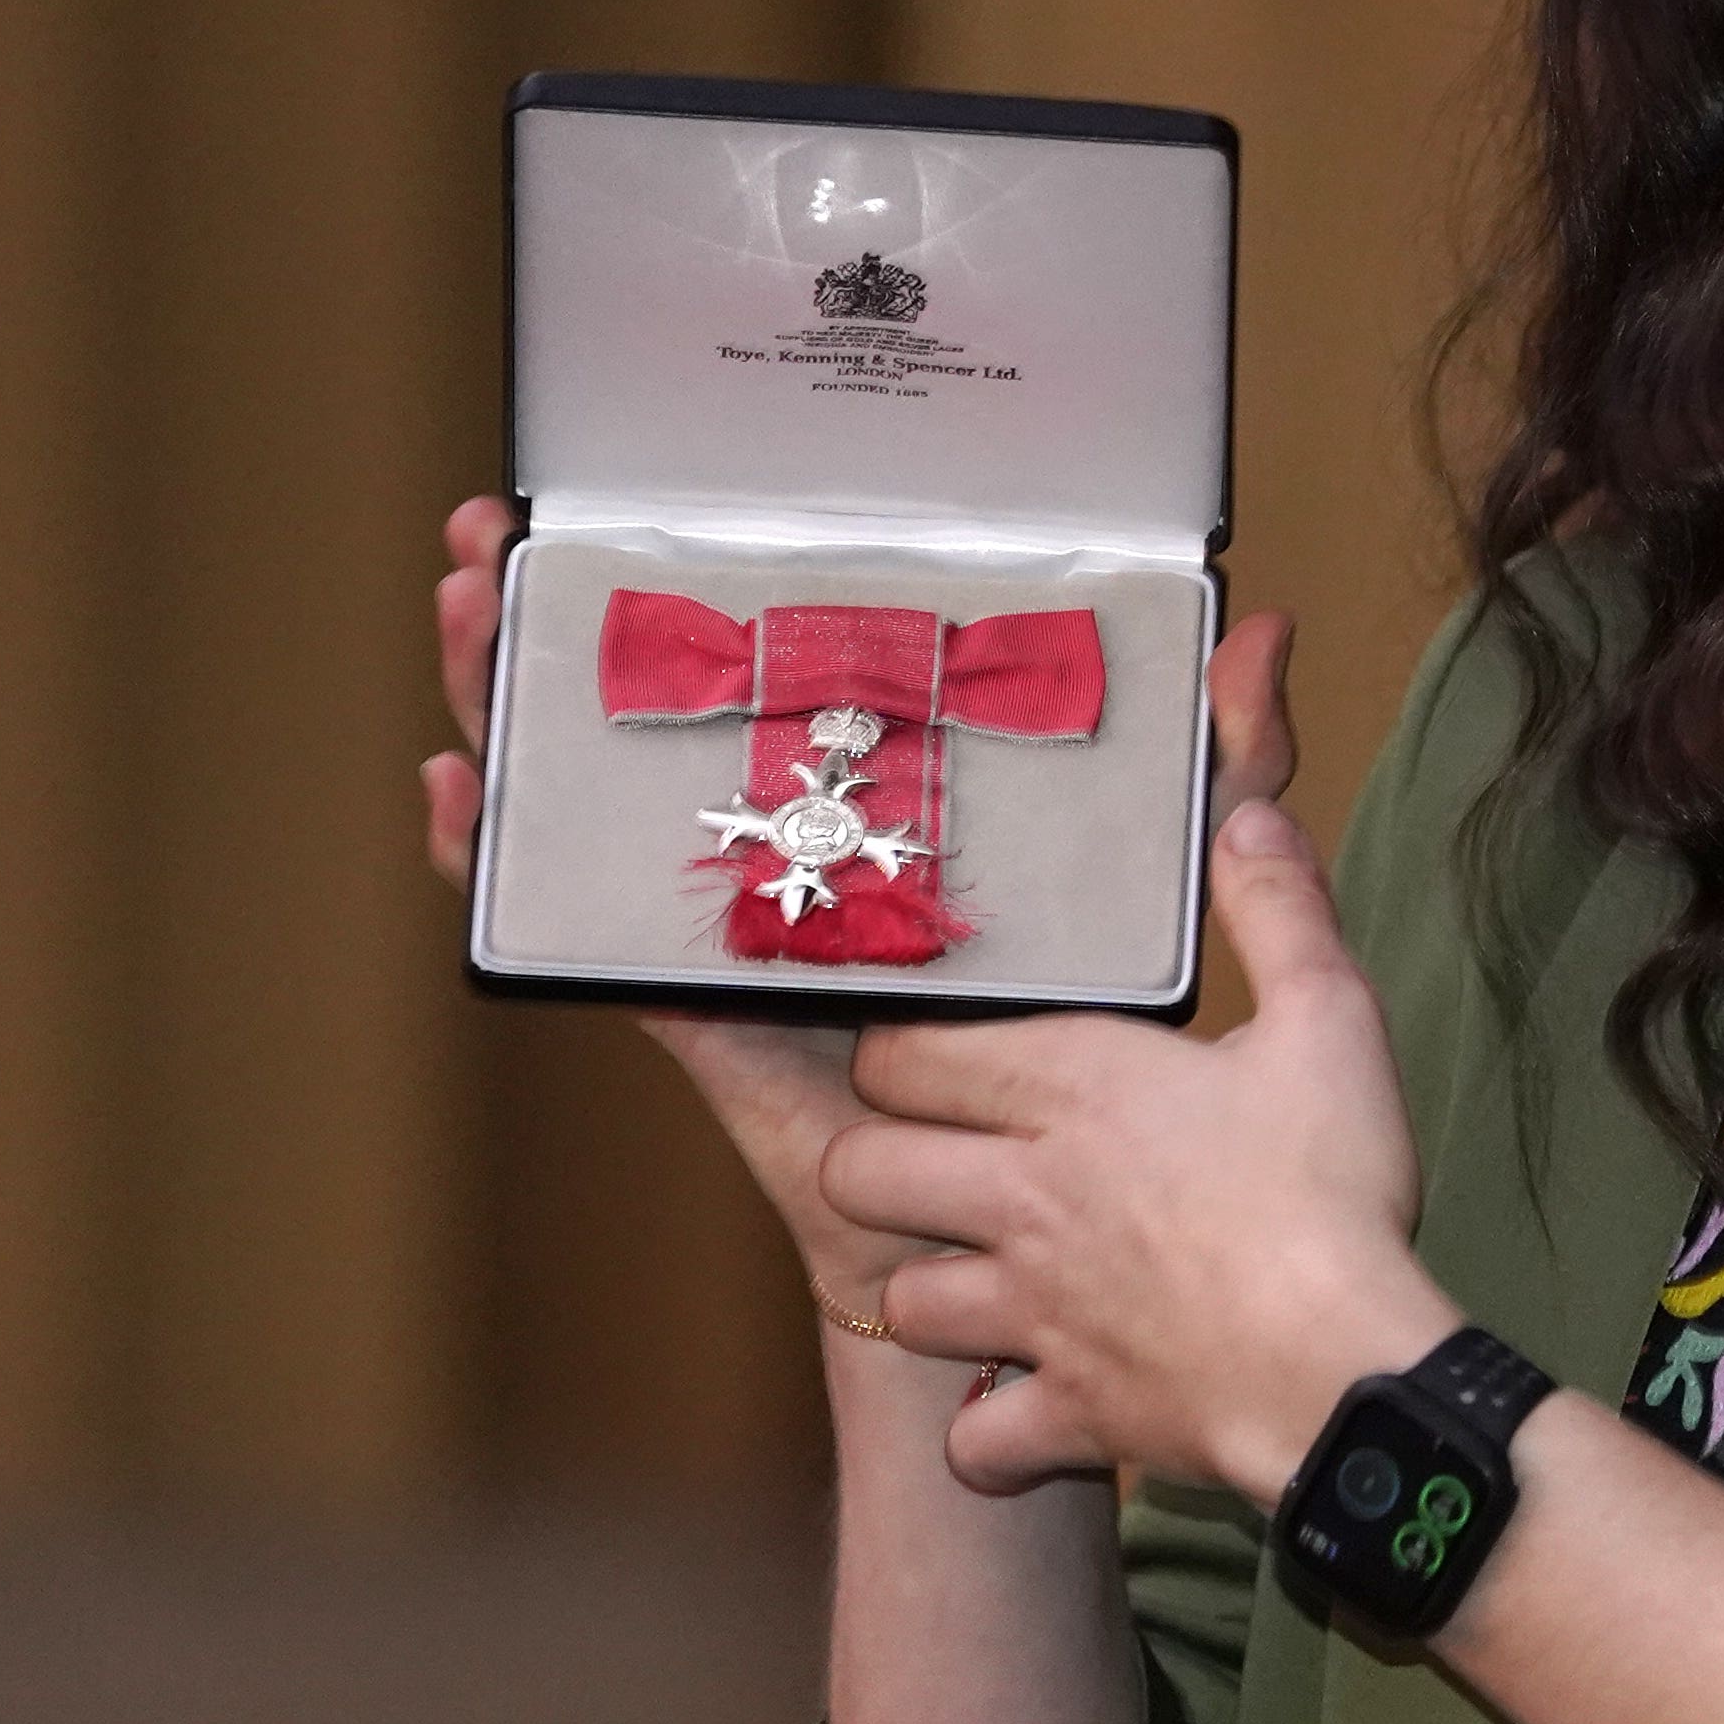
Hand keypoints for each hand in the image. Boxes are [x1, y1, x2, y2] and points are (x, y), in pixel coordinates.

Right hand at [418, 496, 1313, 1312]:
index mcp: (882, 805)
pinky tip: (464, 796)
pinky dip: (506, 866)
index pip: (768, 666)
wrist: (1052, 1234)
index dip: (695, 581)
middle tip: (503, 527)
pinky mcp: (696, 1009)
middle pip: (649, 709)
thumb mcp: (1175, 878)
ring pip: (590, 799)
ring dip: (511, 703)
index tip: (629, 489)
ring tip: (466, 605)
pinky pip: (580, 931)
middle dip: (565, 614)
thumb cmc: (1113, 1065)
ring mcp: (729, 922)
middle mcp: (787, 851)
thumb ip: (1219, 766)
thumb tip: (1259, 627)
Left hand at [823, 780, 1452, 1503]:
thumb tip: (1244, 818)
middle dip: (877, 1162)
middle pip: (859, 1171)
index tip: (936, 1049)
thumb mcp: (1331, 1021)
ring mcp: (1033, 1312)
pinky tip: (1032, 1406)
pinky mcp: (1067, 1410)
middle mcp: (1022, 1196)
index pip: (902, 1051)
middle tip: (936, 1160)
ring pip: (899, 1301)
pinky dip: (994, 1433)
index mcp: (1074, 1088)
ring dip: (930, 1292)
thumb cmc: (1334, 1189)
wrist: (1341, 1368)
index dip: (899, 1046)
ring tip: (980, 1281)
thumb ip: (1279, 912)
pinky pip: (978, 1440)